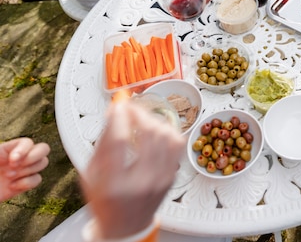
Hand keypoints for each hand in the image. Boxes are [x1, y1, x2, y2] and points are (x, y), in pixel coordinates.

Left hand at [0, 138, 49, 201]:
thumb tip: (2, 151)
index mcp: (7, 150)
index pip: (27, 142)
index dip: (24, 150)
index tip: (12, 161)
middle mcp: (17, 158)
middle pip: (43, 149)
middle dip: (33, 158)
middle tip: (16, 167)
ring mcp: (21, 171)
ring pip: (42, 164)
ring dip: (29, 171)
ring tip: (10, 176)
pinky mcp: (22, 185)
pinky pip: (37, 180)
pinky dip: (27, 183)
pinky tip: (12, 186)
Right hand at [81, 102, 184, 239]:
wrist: (126, 226)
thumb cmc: (105, 201)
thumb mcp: (91, 175)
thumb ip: (102, 144)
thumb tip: (114, 114)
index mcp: (114, 184)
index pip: (118, 141)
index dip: (119, 117)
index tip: (117, 105)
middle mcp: (141, 181)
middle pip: (147, 134)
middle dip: (138, 113)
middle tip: (129, 106)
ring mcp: (161, 178)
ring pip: (166, 135)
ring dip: (153, 119)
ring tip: (141, 116)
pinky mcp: (172, 175)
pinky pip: (177, 143)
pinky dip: (167, 130)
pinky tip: (156, 128)